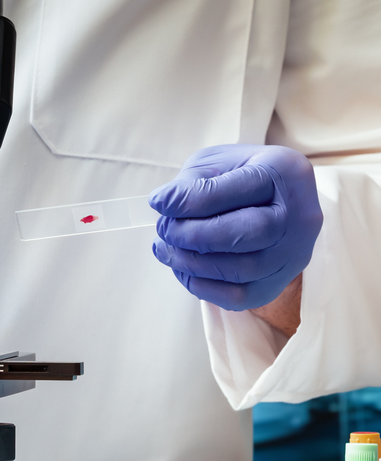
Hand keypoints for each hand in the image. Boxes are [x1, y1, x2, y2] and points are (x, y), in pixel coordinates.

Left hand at [149, 144, 322, 311]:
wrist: (269, 202)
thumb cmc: (236, 177)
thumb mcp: (216, 163)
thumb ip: (192, 181)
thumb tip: (163, 204)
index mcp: (285, 173)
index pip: (236, 190)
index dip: (189, 200)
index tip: (158, 202)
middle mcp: (301, 216)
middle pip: (247, 234)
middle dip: (193, 235)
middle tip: (164, 229)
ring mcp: (294, 254)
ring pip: (242, 270)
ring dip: (191, 263)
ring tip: (165, 248)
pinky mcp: (279, 282)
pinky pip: (239, 297)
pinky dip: (201, 286)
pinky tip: (181, 268)